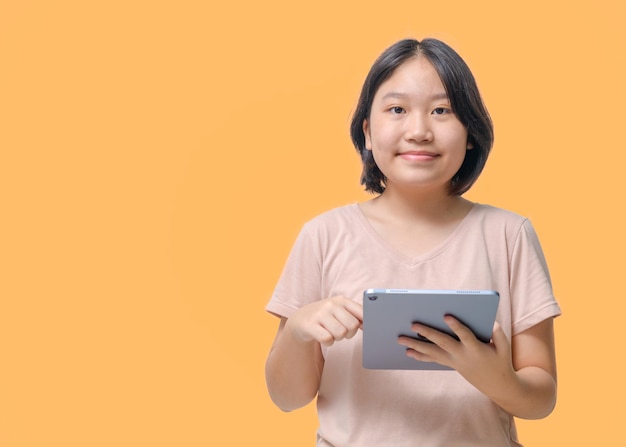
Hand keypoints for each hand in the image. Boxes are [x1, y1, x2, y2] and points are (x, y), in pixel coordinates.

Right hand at [285, 296, 362, 346]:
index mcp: (341, 300)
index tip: (362, 328)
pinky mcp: (310, 325)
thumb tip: (371, 324)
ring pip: (341, 334)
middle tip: (341, 331)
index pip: (362, 312)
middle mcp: (331, 304)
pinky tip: (323, 337)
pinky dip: (328, 342)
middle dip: (349, 333)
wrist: (300, 319)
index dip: (365, 323)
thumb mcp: (340, 311)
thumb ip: (356, 315)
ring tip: (330, 333)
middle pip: (352, 326)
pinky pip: (328, 339)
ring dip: (337, 338)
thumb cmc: (325, 317)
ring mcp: (320, 314)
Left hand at [397, 316, 514, 390]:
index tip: (446, 315)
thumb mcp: (504, 347)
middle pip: (442, 343)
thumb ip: (497, 333)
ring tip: (400, 339)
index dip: (455, 326)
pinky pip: (433, 359)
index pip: (464, 335)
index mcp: (476, 349)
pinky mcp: (450, 364)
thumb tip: (488, 321)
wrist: (497, 385)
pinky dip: (420, 356)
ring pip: (432, 353)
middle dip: (427, 333)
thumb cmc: (500, 361)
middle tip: (413, 324)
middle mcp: (462, 355)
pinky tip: (408, 352)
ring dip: (416, 346)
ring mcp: (454, 361)